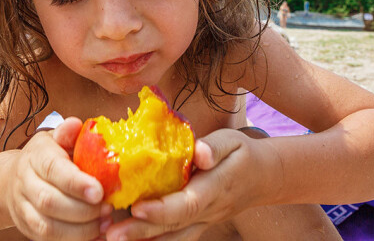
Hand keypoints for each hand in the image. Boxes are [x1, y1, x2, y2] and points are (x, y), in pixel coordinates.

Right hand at [6, 117, 112, 240]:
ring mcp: (23, 207)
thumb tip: (76, 124)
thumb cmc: (46, 157)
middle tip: (108, 208)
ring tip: (104, 223)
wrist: (12, 180)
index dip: (76, 182)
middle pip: (49, 201)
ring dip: (80, 229)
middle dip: (82, 210)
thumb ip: (68, 133)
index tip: (99, 191)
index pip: (53, 169)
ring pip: (47, 227)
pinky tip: (94, 235)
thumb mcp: (56, 139)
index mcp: (36, 156)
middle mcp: (25, 181)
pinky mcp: (27, 228)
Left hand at [105, 129, 280, 240]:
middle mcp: (208, 211)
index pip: (187, 204)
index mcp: (215, 188)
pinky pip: (175, 239)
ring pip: (172, 239)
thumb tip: (200, 152)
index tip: (136, 209)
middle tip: (110, 234)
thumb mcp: (232, 141)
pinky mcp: (197, 225)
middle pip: (173, 227)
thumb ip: (214, 147)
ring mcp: (204, 222)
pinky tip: (129, 240)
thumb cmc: (242, 153)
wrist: (263, 177)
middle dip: (141, 232)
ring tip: (111, 238)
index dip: (162, 210)